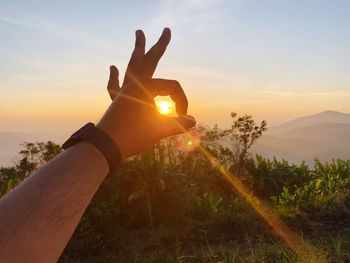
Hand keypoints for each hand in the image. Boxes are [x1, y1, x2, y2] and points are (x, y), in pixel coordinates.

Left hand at [97, 28, 195, 158]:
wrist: (105, 146)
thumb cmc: (132, 136)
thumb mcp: (159, 130)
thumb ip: (178, 124)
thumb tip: (193, 122)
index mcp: (146, 87)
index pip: (173, 88)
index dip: (182, 102)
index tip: (182, 119)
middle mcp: (134, 83)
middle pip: (150, 59)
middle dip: (160, 45)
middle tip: (166, 30)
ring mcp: (124, 90)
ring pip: (133, 66)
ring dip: (137, 51)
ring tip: (139, 33)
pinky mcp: (118, 101)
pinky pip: (116, 85)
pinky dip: (115, 77)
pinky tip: (113, 68)